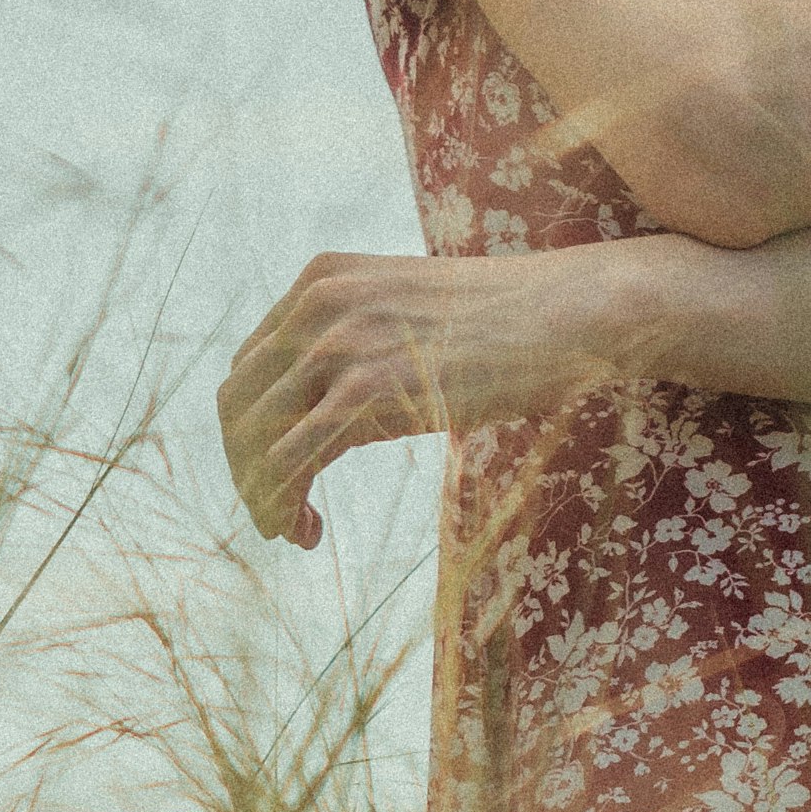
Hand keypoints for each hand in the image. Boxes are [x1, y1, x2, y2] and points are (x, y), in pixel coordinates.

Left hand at [216, 243, 673, 547]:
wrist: (572, 313)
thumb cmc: (510, 324)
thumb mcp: (412, 317)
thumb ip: (358, 345)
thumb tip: (322, 416)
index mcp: (320, 278)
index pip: (249, 365)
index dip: (250, 431)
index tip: (280, 474)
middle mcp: (316, 302)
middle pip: (238, 403)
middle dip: (245, 468)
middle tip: (275, 514)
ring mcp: (339, 343)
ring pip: (254, 437)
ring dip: (260, 496)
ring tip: (289, 530)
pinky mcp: (367, 389)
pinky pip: (291, 461)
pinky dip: (283, 505)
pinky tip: (305, 532)